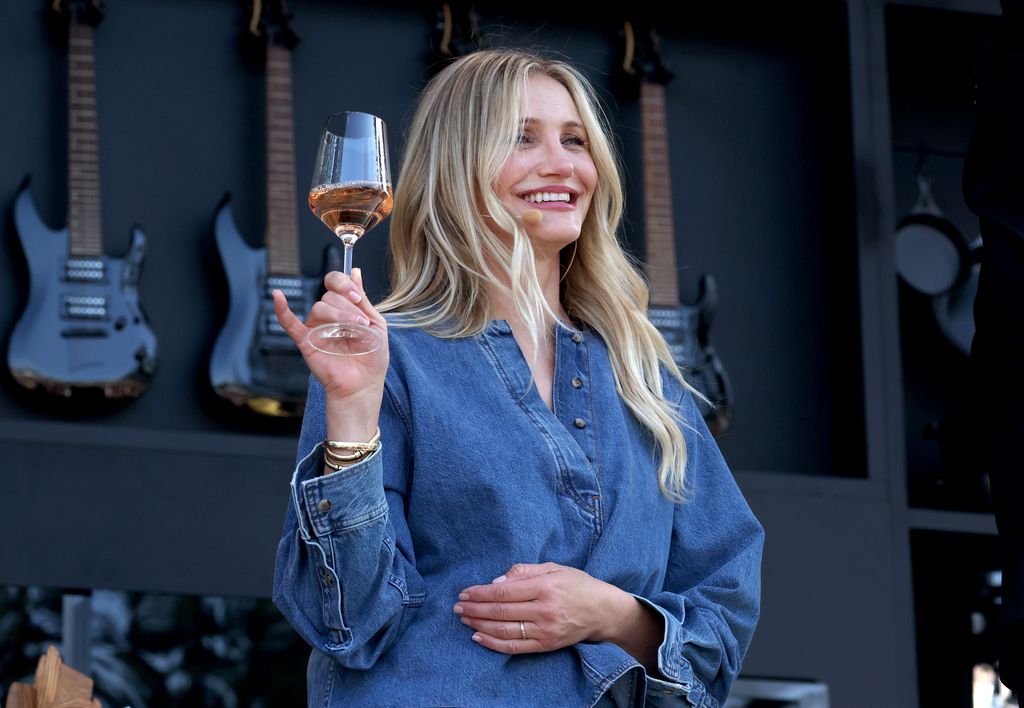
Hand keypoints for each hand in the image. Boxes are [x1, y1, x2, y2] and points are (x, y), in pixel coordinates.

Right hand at [273, 268, 387, 436]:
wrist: (364, 385)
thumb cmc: (372, 357)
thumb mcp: (376, 324)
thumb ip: (363, 300)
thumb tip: (354, 271)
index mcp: (344, 308)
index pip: (335, 283)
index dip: (344, 284)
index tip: (357, 297)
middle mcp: (328, 315)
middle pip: (329, 295)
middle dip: (347, 306)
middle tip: (361, 322)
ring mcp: (316, 328)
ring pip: (319, 308)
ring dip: (339, 315)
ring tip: (354, 330)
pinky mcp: (306, 342)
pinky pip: (290, 323)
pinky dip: (282, 310)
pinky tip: (278, 297)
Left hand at [453, 563, 628, 654]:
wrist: (602, 611)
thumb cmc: (577, 584)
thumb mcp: (554, 567)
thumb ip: (524, 571)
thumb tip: (496, 580)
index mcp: (545, 586)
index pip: (504, 590)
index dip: (480, 592)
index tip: (465, 593)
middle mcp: (544, 609)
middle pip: (500, 610)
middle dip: (475, 609)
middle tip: (457, 607)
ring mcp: (545, 630)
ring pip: (504, 630)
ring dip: (480, 625)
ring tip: (464, 620)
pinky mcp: (546, 645)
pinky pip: (515, 647)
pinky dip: (494, 643)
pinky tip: (479, 637)